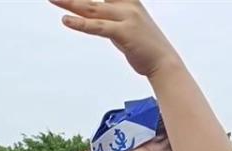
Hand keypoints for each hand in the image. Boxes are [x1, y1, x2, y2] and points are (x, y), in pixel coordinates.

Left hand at [51, 0, 181, 77]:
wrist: (165, 62)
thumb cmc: (145, 46)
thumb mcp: (129, 24)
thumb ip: (111, 16)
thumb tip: (92, 14)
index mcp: (129, 1)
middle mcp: (128, 6)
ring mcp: (127, 18)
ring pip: (92, 8)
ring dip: (69, 2)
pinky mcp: (124, 33)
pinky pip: (98, 26)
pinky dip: (81, 23)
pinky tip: (66, 20)